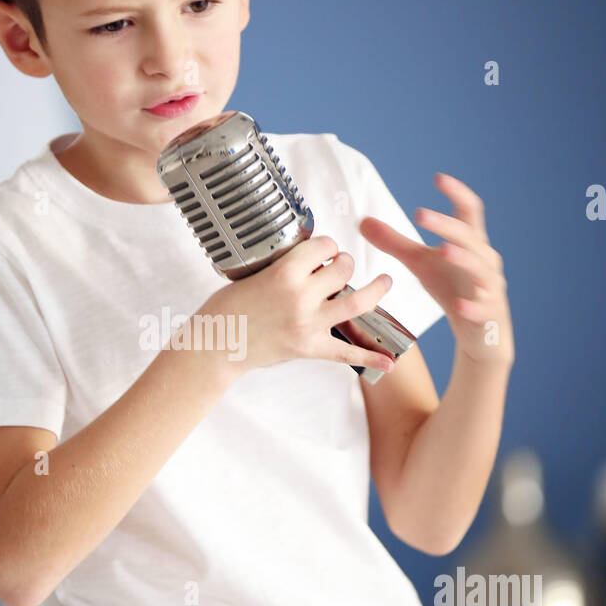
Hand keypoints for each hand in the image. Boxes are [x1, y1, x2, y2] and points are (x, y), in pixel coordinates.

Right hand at [199, 236, 397, 376]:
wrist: (215, 346)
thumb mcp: (253, 275)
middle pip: (343, 269)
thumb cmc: (227, 307)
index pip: (324, 246)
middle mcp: (301, 297)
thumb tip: (313, 261)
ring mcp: (308, 324)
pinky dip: (370, 357)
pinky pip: (347, 353)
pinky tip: (390, 361)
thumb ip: (285, 268)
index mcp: (284, 273)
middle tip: (339, 267)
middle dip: (344, 263)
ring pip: (357, 302)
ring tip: (385, 282)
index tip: (325, 249)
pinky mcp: (310, 348)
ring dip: (375, 290)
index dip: (328, 244)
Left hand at [358, 172, 514, 368]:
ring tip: (443, 250)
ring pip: (480, 268)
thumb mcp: (421, 263)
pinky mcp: (489, 314)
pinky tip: (460, 305)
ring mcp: (489, 286)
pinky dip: (472, 305)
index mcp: (469, 242)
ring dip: (463, 258)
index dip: (456, 193)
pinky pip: (482, 307)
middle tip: (420, 215)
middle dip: (446, 225)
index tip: (438, 178)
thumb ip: (395, 242)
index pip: (468, 210)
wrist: (480, 331)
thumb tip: (363, 221)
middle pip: (469, 236)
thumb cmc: (452, 288)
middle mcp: (483, 259)